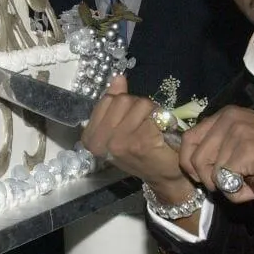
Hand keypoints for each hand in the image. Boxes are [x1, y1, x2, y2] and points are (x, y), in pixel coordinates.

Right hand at [81, 76, 194, 202]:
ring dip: (151, 112)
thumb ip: (114, 103)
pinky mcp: (141, 141)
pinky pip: (152, 115)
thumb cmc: (140, 153)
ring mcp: (120, 142)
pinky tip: (162, 134)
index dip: (122, 103)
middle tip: (144, 124)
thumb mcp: (119, 128)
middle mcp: (102, 142)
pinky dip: (161, 120)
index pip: (107, 100)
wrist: (162, 175)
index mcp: (91, 138)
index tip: (129, 121)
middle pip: (122, 100)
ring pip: (139, 104)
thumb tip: (118, 78)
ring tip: (153, 128)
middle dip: (137, 106)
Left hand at [180, 106, 253, 202]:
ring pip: (212, 174)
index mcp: (225, 114)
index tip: (200, 177)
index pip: (188, 139)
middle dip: (208, 180)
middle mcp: (228, 118)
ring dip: (228, 189)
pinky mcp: (246, 149)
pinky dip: (239, 194)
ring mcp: (237, 132)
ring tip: (249, 184)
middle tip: (228, 185)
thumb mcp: (243, 140)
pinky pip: (227, 183)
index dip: (189, 163)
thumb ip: (219, 147)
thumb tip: (193, 166)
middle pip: (195, 159)